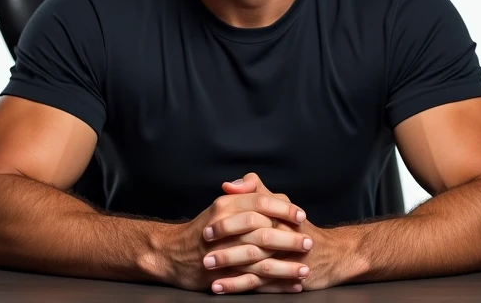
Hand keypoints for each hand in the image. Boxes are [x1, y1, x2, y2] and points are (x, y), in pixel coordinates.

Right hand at [156, 184, 313, 292]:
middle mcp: (223, 227)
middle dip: (289, 239)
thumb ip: (245, 196)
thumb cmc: (203, 229)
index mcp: (225, 206)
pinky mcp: (222, 276)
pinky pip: (253, 282)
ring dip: (286, 266)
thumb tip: (271, 193)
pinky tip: (292, 286)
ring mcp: (222, 253)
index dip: (284, 209)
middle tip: (309, 243)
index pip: (260, 203)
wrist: (171, 253)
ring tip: (305, 268)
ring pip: (260, 260)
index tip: (302, 216)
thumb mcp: (221, 206)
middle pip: (262, 231)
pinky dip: (275, 286)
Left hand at [213, 173, 349, 293]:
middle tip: (202, 252)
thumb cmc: (299, 228)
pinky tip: (219, 287)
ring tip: (206, 270)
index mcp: (280, 217)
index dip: (228, 224)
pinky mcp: (284, 279)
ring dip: (228, 268)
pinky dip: (237, 285)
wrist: (332, 255)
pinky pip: (258, 284)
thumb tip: (228, 185)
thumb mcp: (281, 204)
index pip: (253, 217)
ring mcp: (285, 260)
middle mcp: (284, 237)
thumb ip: (256, 191)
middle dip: (225, 248)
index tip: (207, 229)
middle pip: (251, 242)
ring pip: (253, 265)